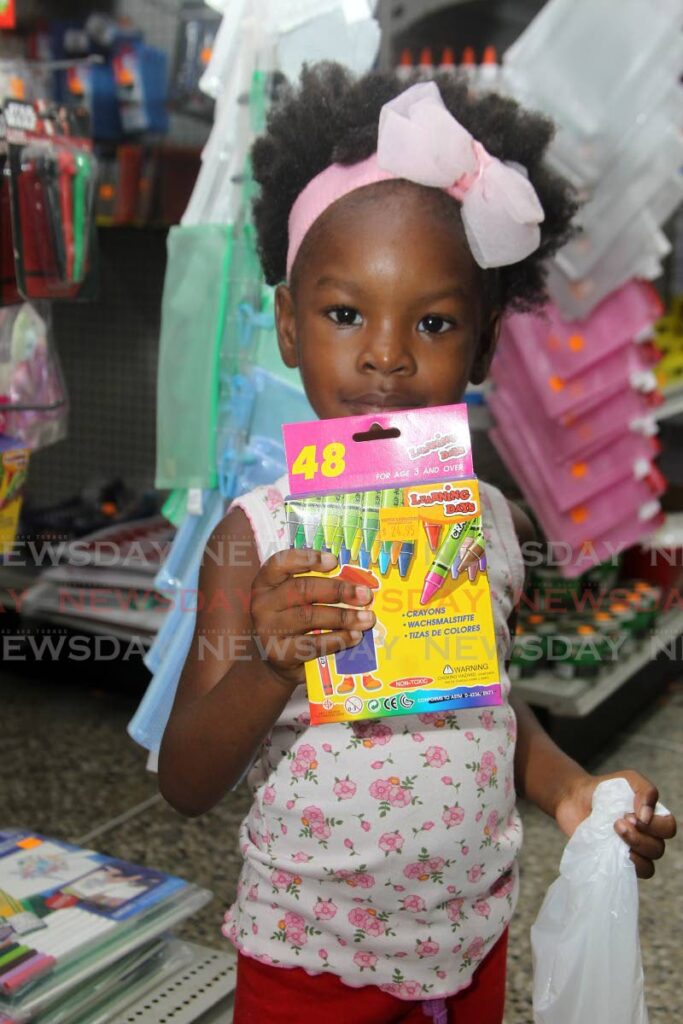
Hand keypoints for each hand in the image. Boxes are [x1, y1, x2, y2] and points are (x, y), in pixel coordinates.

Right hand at [250, 549, 374, 687]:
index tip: (334, 561)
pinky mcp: (279, 654)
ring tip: (367, 618)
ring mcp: (268, 630)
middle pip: (302, 589)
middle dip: (338, 590)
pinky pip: (312, 643)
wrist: (275, 661)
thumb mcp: (295, 600)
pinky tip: (355, 636)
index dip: (308, 558)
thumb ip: (316, 587)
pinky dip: (337, 639)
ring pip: (309, 617)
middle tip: (365, 595)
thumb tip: (356, 583)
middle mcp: (263, 604)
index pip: (281, 562)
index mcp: (266, 582)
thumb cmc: (292, 622)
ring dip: (343, 617)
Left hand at [555, 769, 676, 878]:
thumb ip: (645, 791)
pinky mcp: (616, 863)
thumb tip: (647, 816)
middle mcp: (647, 838)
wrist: (575, 799)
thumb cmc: (605, 789)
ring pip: (648, 866)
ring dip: (631, 850)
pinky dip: (623, 864)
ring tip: (612, 833)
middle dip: (638, 837)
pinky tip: (610, 850)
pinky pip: (630, 874)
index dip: (654, 825)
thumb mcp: (629, 779)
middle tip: (617, 823)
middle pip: (658, 849)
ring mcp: (631, 853)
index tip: (630, 814)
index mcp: (653, 819)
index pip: (668, 828)